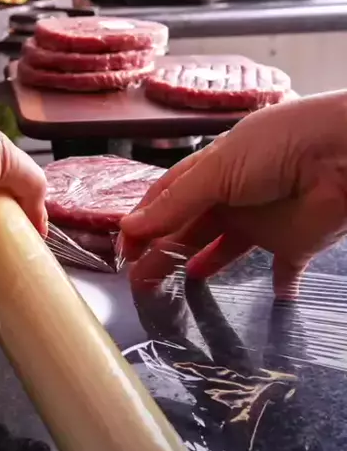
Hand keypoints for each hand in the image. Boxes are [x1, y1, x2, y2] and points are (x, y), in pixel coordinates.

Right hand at [120, 92, 346, 298]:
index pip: (168, 200)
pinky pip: (283, 272)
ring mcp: (260, 223)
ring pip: (223, 251)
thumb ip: (174, 204)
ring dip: (202, 267)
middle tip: (141, 284)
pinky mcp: (291, 245)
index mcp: (211, 173)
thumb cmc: (275, 150)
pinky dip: (278, 287)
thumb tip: (128, 229)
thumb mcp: (216, 171)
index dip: (144, 224)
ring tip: (178, 294)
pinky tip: (268, 300)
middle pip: (189, 230)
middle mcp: (231, 198)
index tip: (126, 252)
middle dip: (163, 254)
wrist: (342, 156)